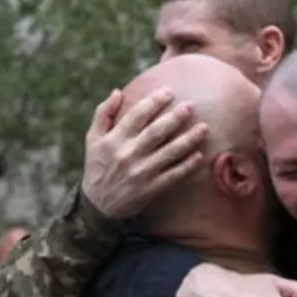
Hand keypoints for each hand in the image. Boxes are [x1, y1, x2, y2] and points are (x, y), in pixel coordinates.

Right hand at [80, 88, 208, 219]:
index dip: (154, 102)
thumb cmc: (97, 166)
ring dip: (188, 140)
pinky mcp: (151, 188)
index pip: (137, 115)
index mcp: (115, 139)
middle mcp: (129, 154)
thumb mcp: (92, 139)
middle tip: (191, 106)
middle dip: (175, 117)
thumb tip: (117, 92)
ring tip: (204, 128)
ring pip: (169, 152)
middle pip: (156, 132)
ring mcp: (142, 172)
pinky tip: (200, 155)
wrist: (98, 204)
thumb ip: (103, 114)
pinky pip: (173, 175)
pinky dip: (187, 166)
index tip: (169, 92)